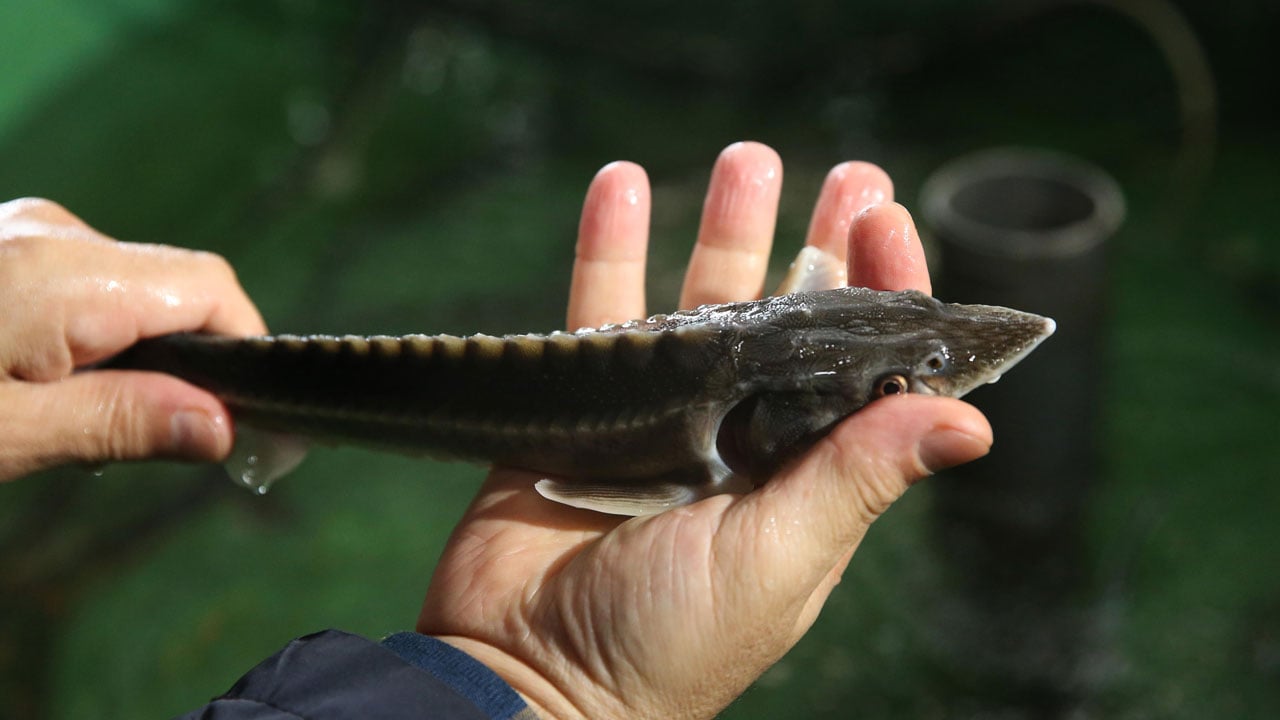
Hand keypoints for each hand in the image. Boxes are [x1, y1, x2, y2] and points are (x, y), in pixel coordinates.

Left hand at [0, 198, 265, 480]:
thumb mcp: (3, 433)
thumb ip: (117, 422)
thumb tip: (222, 428)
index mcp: (65, 272)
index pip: (210, 288)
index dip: (245, 350)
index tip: (251, 423)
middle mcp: (54, 233)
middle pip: (174, 288)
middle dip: (186, 362)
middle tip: (158, 441)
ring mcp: (23, 232)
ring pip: (129, 290)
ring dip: (135, 352)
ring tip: (79, 421)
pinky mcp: (4, 246)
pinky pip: (81, 285)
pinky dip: (91, 335)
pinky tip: (45, 385)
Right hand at [417, 143, 992, 718]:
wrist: (527, 676)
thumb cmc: (667, 642)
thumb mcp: (779, 559)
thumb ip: (859, 480)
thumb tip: (972, 424)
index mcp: (802, 474)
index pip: (861, 372)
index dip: (885, 295)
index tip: (890, 223)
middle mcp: (738, 436)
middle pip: (788, 322)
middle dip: (818, 245)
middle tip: (849, 176)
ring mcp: (657, 418)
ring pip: (697, 303)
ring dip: (722, 228)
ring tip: (748, 158)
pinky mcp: (580, 409)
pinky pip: (598, 314)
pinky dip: (607, 248)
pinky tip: (619, 186)